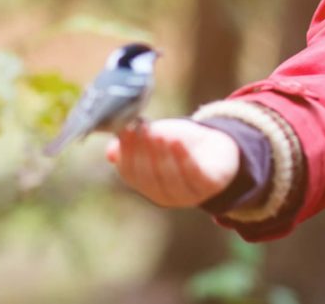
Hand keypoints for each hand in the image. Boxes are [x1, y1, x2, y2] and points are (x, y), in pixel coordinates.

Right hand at [105, 118, 239, 207]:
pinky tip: (177, 140)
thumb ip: (131, 144)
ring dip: (162, 154)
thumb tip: (110, 153)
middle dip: (144, 152)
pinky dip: (184, 157)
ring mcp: (188, 194)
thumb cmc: (177, 146)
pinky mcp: (210, 185)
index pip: (130, 173)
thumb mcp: (152, 140)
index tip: (125, 129)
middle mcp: (164, 195)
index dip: (126, 152)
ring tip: (158, 133)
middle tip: (142, 129)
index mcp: (145, 186)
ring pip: (171, 177)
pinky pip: (194, 174)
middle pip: (149, 176)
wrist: (214, 150)